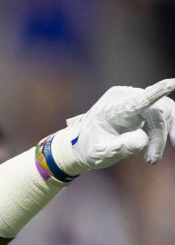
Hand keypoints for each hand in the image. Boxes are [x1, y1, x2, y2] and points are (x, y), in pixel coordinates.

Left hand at [51, 78, 174, 174]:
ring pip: (162, 112)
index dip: (156, 93)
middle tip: (152, 160)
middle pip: (156, 111)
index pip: (137, 100)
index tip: (172, 84)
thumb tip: (143, 140)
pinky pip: (160, 113)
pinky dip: (163, 131)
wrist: (79, 143)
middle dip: (160, 136)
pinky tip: (159, 149)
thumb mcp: (99, 154)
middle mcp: (124, 98)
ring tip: (152, 158)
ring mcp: (133, 98)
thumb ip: (119, 148)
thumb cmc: (88, 148)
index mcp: (112, 108)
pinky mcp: (139, 104)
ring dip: (163, 135)